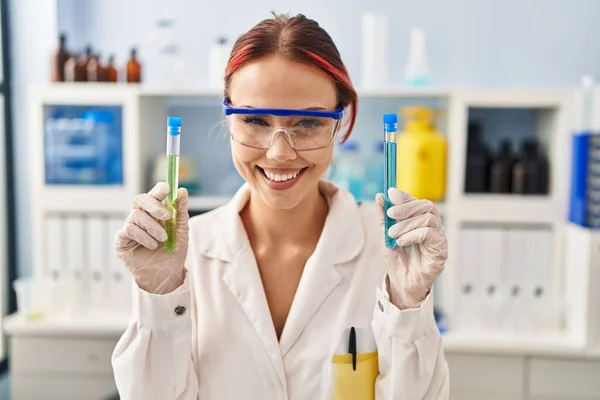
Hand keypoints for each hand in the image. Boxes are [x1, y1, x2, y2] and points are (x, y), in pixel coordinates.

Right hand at [114, 182, 189, 294]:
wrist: (167, 275)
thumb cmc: (174, 252)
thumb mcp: (181, 231)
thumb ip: (180, 211)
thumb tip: (182, 191)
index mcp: (155, 212)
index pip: (153, 195)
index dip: (158, 190)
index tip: (166, 189)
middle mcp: (141, 217)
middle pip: (139, 200)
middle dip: (153, 205)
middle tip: (166, 216)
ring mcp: (130, 228)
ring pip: (136, 215)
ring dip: (152, 227)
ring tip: (163, 239)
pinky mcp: (121, 240)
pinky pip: (128, 230)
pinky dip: (142, 236)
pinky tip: (152, 245)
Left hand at [376, 188, 446, 308]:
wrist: (401, 284)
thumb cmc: (398, 261)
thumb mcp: (386, 236)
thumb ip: (384, 218)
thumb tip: (379, 197)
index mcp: (420, 221)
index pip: (417, 202)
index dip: (405, 196)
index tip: (391, 194)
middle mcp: (432, 227)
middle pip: (427, 206)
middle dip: (407, 207)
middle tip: (390, 213)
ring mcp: (438, 238)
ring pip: (428, 219)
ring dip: (407, 224)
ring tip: (393, 235)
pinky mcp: (441, 250)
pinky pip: (431, 235)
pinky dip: (413, 235)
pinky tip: (401, 242)